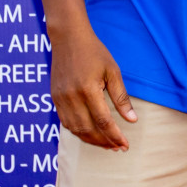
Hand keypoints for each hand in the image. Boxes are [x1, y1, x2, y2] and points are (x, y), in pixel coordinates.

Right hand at [49, 26, 137, 149]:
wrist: (68, 38)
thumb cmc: (94, 52)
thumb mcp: (112, 71)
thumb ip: (121, 97)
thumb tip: (132, 120)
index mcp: (88, 89)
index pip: (103, 121)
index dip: (115, 136)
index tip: (125, 144)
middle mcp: (71, 97)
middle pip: (88, 129)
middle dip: (104, 142)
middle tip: (118, 148)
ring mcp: (60, 99)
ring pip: (75, 130)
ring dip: (91, 140)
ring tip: (107, 144)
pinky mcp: (55, 99)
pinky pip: (66, 122)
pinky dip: (79, 132)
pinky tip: (91, 133)